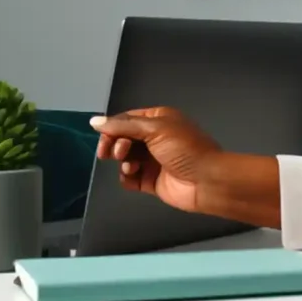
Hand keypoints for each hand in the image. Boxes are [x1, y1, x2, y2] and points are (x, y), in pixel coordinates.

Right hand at [90, 107, 222, 213]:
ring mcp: (153, 160)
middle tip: (111, 154)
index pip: (126, 120)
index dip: (112, 128)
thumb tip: (94, 122)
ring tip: (132, 167)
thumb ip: (123, 126)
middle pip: (123, 139)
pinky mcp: (152, 181)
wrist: (207, 181)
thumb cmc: (184, 149)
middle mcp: (154, 138)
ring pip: (125, 158)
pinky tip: (132, 177)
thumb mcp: (154, 129)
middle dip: (115, 145)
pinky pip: (130, 178)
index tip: (102, 138)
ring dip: (123, 161)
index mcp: (158, 119)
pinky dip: (127, 177)